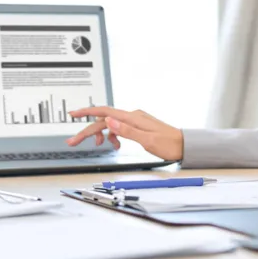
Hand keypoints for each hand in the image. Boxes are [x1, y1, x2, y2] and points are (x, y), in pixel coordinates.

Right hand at [66, 107, 183, 161]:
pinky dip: (112, 136)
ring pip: (110, 125)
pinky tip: (115, 144)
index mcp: (132, 118)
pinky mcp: (138, 126)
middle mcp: (132, 116)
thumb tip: (110, 122)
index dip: (87, 112)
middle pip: (104, 121)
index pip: (105, 112)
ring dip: (100, 135)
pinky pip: (119, 128)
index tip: (73, 114)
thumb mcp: (146, 140)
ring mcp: (135, 120)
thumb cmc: (168, 144)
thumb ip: (127, 131)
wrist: (184, 145)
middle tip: (74, 141)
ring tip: (98, 146)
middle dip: (87, 131)